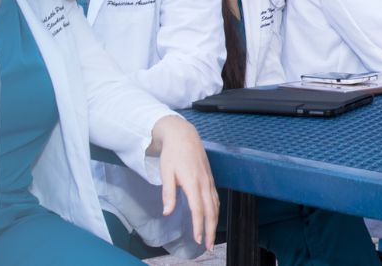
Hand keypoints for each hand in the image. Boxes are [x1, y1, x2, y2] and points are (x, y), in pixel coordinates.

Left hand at [150, 116, 218, 248]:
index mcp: (193, 183)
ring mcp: (209, 181)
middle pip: (211, 211)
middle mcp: (204, 183)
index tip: (197, 240)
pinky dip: (216, 211)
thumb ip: (169, 194)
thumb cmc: (172, 154)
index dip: (199, 226)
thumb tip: (167, 212)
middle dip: (210, 230)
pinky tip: (213, 218)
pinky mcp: (210, 178)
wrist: (183, 135)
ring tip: (210, 237)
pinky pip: (215, 198)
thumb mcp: (166, 173)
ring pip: (215, 206)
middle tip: (207, 246)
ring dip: (214, 223)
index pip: (198, 210)